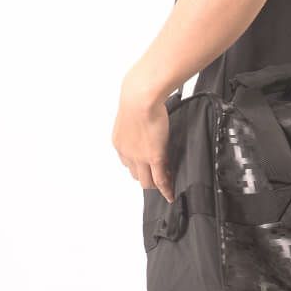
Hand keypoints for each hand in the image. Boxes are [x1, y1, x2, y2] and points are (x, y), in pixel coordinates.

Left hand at [112, 72, 173, 202]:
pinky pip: (160, 179)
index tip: (147, 168)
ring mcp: (139, 157)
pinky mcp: (154, 157)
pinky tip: (170, 194)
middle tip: (159, 178)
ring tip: (166, 185)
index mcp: (120, 142)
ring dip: (156, 184)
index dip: (139, 167)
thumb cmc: (139, 97)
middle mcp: (126, 153)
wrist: (141, 96)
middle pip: (135, 174)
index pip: (128, 162)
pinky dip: (165, 190)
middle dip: (146, 177)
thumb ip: (139, 122)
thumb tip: (148, 118)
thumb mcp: (133, 113)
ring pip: (147, 181)